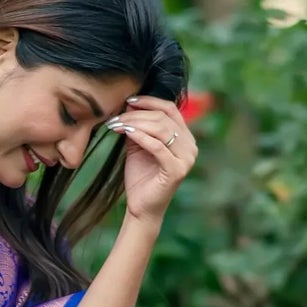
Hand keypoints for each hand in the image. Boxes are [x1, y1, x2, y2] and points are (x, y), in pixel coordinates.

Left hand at [109, 95, 196, 225]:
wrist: (142, 206)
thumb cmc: (141, 176)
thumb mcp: (138, 145)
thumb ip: (138, 126)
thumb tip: (129, 104)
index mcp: (185, 137)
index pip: (171, 109)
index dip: (150, 101)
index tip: (129, 100)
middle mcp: (190, 146)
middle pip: (163, 118)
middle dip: (137, 114)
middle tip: (116, 117)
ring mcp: (186, 159)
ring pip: (161, 129)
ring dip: (135, 123)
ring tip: (117, 124)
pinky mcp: (177, 170)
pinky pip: (157, 147)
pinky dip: (140, 136)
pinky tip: (126, 133)